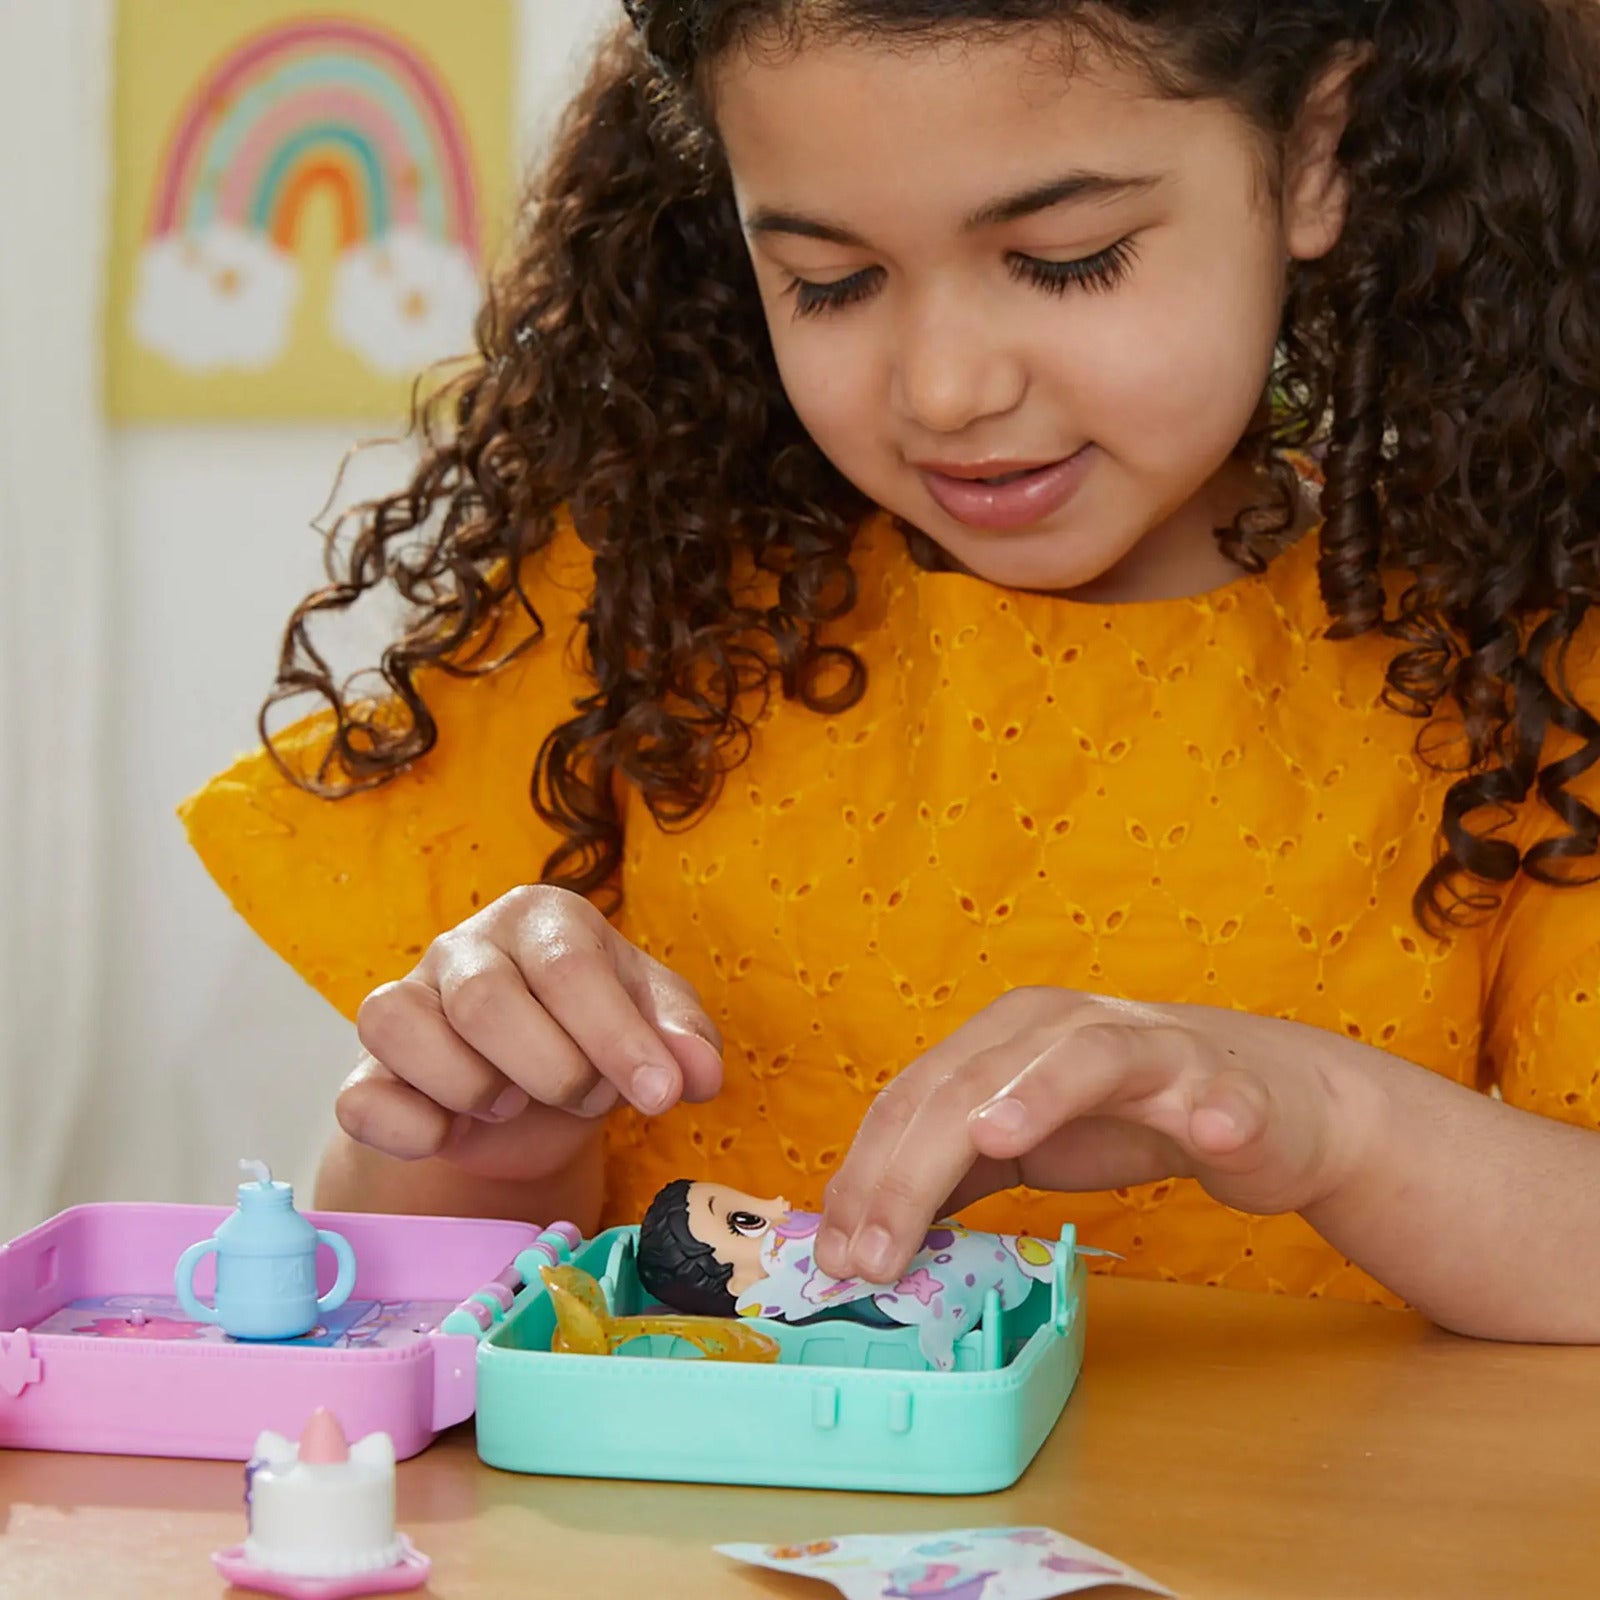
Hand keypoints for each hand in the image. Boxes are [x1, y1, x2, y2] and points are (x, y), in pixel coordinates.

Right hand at [335, 885, 722, 1181]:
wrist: (533, 1091)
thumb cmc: (595, 1033)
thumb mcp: (656, 1023)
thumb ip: (683, 1038)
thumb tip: (696, 1072)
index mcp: (542, 918)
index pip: (568, 967)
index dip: (616, 1037)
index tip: (661, 1096)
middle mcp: (465, 945)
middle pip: (485, 999)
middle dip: (552, 1069)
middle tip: (585, 1096)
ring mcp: (408, 1001)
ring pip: (404, 1028)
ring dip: (477, 1090)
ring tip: (517, 1104)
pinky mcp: (370, 1068)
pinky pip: (361, 1096)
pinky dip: (410, 1128)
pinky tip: (451, 1135)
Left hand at [814, 988, 1387, 1285]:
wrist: (1263, 1103)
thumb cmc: (1128, 1116)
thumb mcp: (1023, 1140)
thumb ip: (951, 1171)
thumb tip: (863, 1229)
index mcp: (1001, 1037)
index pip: (913, 1098)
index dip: (867, 1174)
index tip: (837, 1255)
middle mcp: (1062, 1025)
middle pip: (971, 1085)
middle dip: (913, 1172)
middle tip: (877, 1256)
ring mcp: (1146, 1047)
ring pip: (1080, 1058)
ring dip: (1038, 1097)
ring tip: (994, 1140)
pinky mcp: (1223, 1082)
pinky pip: (1218, 1094)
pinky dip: (1215, 1110)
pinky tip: (1210, 1134)